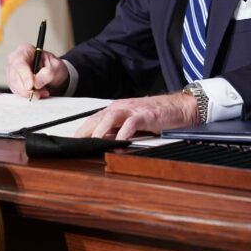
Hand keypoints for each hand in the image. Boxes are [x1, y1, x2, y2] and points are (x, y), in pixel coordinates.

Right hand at [6, 43, 69, 99]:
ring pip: (14, 85)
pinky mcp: (13, 82)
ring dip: (28, 93)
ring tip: (42, 92)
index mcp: (26, 50)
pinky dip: (27, 95)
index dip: (24, 75)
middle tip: (39, 93)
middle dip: (26, 88)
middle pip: (14, 75)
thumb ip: (48, 74)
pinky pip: (16, 91)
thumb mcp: (56, 67)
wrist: (54, 75)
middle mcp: (16, 60)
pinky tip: (37, 94)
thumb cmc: (53, 67)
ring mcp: (12, 71)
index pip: (20, 62)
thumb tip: (36, 82)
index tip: (30, 86)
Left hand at [73, 92, 197, 140]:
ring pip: (111, 118)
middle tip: (75, 144)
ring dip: (100, 131)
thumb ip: (118, 131)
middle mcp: (121, 107)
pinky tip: (119, 142)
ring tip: (92, 142)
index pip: (94, 119)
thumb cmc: (156, 116)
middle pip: (98, 118)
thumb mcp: (133, 124)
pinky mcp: (146, 115)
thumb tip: (104, 144)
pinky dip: (124, 133)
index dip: (82, 130)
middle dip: (85, 131)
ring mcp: (133, 110)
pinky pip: (131, 124)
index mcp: (116, 109)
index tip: (71, 143)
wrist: (179, 106)